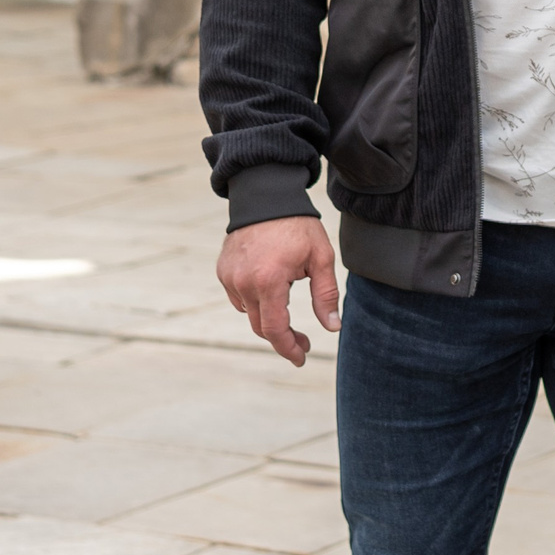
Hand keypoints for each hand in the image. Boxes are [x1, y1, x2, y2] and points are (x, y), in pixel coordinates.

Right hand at [214, 215, 339, 366]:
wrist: (266, 196)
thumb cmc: (298, 226)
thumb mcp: (320, 258)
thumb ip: (326, 295)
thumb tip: (332, 327)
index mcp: (269, 281)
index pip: (275, 329)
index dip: (289, 348)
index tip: (301, 358)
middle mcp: (243, 283)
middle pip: (261, 326)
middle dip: (283, 339)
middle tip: (303, 342)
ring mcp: (229, 277)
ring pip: (250, 312)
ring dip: (269, 319)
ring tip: (289, 313)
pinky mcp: (223, 271)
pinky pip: (239, 297)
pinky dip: (255, 302)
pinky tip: (271, 291)